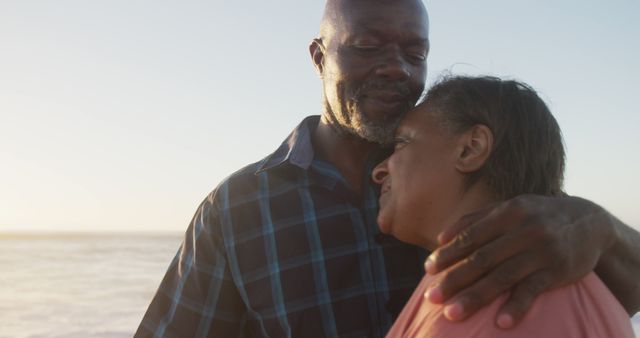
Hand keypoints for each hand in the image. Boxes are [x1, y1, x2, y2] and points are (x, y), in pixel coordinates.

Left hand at [423, 194, 614, 328]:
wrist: (589, 222)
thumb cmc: (537, 216)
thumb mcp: (509, 208)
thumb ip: (475, 219)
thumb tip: (441, 237)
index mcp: (508, 212)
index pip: (470, 236)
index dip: (448, 254)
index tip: (428, 270)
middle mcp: (524, 230)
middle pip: (481, 259)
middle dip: (453, 280)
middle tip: (431, 298)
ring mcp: (542, 250)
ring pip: (502, 277)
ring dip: (475, 298)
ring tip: (452, 314)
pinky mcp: (558, 270)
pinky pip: (533, 290)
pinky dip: (516, 306)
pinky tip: (500, 322)